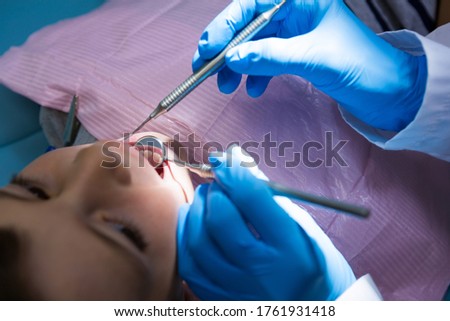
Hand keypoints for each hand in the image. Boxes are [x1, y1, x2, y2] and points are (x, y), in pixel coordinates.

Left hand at [177, 147, 354, 299]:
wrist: (309, 309)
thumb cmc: (307, 264)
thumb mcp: (301, 228)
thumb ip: (269, 195)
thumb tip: (236, 159)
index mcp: (291, 250)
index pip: (252, 199)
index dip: (233, 173)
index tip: (226, 164)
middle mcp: (262, 272)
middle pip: (220, 221)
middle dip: (214, 193)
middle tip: (218, 185)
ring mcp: (237, 289)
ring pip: (198, 242)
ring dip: (195, 211)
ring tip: (205, 200)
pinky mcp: (219, 299)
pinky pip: (189, 264)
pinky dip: (186, 236)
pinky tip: (193, 223)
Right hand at [193, 0, 426, 130]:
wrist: (389, 92)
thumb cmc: (361, 66)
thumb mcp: (312, 58)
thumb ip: (270, 56)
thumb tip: (231, 58)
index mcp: (302, 0)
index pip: (253, 5)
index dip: (226, 24)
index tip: (208, 48)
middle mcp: (295, 12)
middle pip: (248, 24)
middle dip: (225, 47)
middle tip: (205, 67)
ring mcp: (295, 33)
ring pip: (253, 44)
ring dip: (236, 64)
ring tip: (226, 86)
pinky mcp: (296, 54)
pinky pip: (266, 60)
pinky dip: (255, 75)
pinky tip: (253, 90)